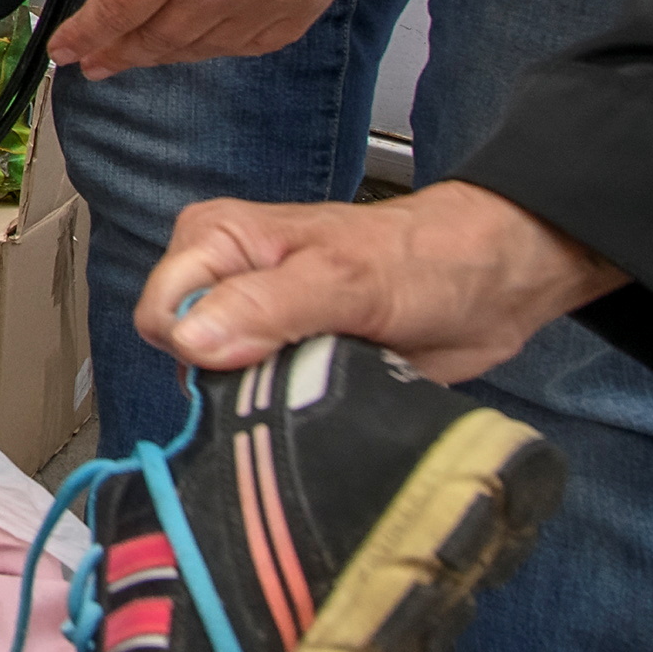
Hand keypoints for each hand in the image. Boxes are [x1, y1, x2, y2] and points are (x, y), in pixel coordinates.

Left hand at [50, 0, 471, 76]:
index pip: (113, 13)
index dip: (83, 37)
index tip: (62, 52)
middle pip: (152, 41)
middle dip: (117, 55)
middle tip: (95, 64)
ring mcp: (257, 10)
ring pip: (196, 50)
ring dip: (161, 55)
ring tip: (138, 53)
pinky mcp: (293, 16)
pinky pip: (243, 49)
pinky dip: (213, 48)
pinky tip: (197, 43)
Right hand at [139, 184, 625, 384]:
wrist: (491, 286)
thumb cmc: (420, 259)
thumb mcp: (341, 278)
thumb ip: (263, 306)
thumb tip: (190, 339)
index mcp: (215, 242)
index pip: (162, 313)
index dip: (202, 346)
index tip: (259, 352)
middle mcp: (225, 283)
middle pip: (185, 357)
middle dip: (234, 377)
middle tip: (300, 366)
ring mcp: (256, 328)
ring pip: (221, 386)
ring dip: (267, 397)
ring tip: (320, 378)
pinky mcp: (288, 364)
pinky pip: (262, 403)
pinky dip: (289, 409)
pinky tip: (325, 395)